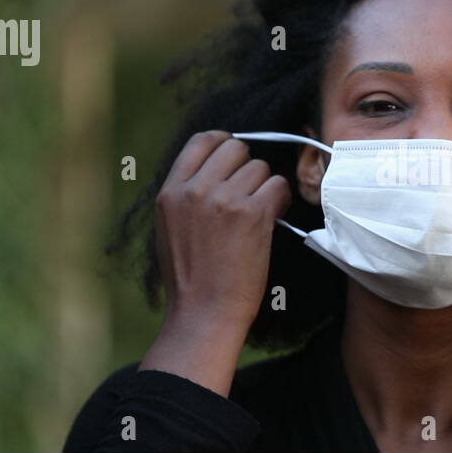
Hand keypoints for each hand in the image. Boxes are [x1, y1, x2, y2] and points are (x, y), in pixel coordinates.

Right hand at [139, 130, 290, 396]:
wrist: (203, 311)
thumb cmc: (190, 277)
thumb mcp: (171, 227)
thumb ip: (187, 194)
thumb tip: (216, 170)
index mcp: (170, 191)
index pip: (202, 140)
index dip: (225, 143)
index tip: (235, 157)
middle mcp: (195, 190)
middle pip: (236, 148)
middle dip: (249, 167)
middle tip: (251, 193)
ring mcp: (224, 199)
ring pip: (261, 168)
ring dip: (266, 187)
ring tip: (260, 213)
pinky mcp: (252, 214)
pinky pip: (279, 186)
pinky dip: (281, 200)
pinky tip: (273, 219)